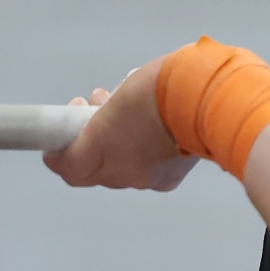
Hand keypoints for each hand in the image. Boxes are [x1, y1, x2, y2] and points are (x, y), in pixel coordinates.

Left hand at [42, 60, 201, 190]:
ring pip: (119, 166)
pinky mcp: (169, 178)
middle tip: (92, 105)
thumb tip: (92, 122)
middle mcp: (122, 174)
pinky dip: (140, 150)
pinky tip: (149, 127)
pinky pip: (144, 169)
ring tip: (122, 106)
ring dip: (113, 141)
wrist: (210, 100)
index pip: (68, 169)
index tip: (63, 124)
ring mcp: (147, 179)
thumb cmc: (163, 91)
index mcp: (103, 151)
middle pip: (93, 167)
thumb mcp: (122, 97)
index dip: (59, 151)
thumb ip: (100, 115)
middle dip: (88, 137)